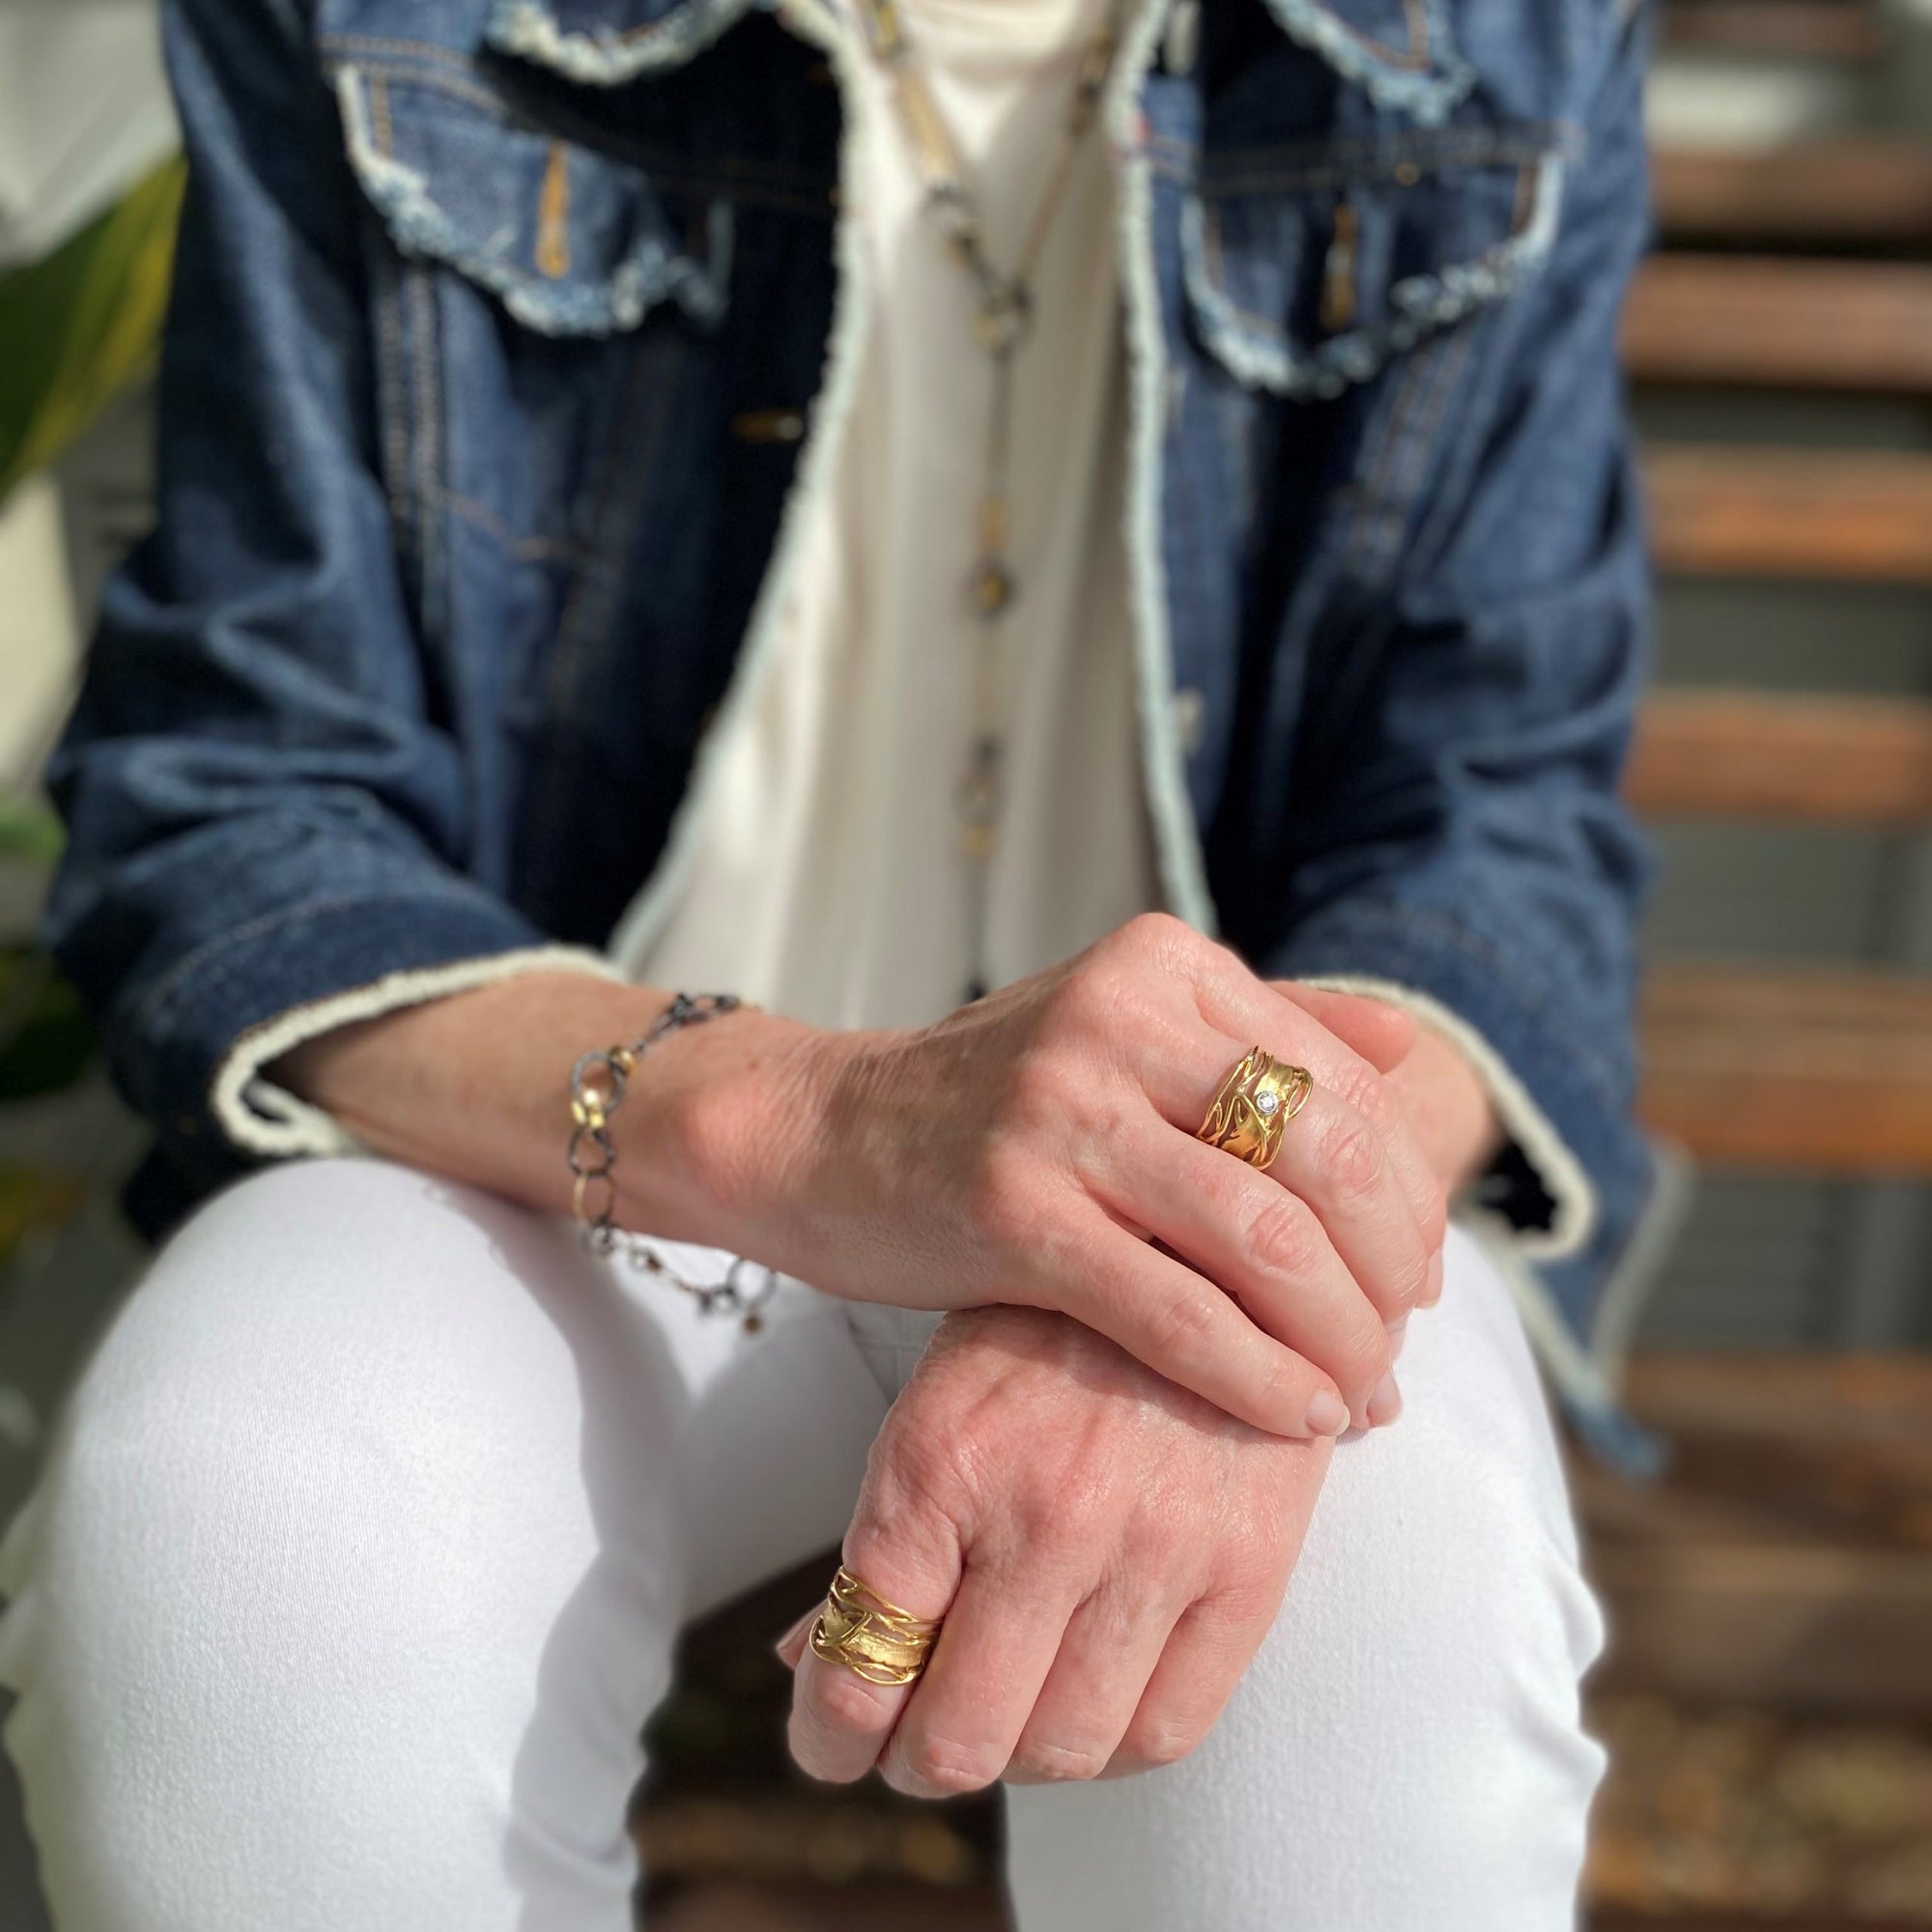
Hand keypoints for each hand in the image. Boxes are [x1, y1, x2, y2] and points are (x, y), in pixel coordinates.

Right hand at [707, 914, 1446, 1435]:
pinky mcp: (1013, 1209)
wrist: (820, 1134)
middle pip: (1326, 1155)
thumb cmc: (989, 1097)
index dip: (1407, 1189)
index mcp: (1164, 966)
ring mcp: (1061, 1109)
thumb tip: (1412, 1056)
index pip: (1340, 1082)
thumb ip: (1262, 1025)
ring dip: (1340, 1334)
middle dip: (1392, 1270)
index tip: (1420, 1273)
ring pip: (1265, 1237)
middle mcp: (1120, 1016)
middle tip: (1402, 1345)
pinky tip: (1297, 1417)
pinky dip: (1256, 1375)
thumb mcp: (1120, 1028)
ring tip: (1365, 1397)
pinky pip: (1174, 1310)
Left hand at [779, 1304, 1330, 1791]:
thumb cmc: (1046, 1335)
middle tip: (915, 1742)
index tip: (834, 1746)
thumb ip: (881, 1541)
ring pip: (1063, 1749)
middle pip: (960, 1739)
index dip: (829, 1739)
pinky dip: (1115, 1747)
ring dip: (1017, 1758)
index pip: (859, 1669)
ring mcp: (1153, 1543)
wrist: (1200, 1253)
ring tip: (1007, 1716)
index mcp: (941, 1462)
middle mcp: (1044, 1511)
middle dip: (917, 1761)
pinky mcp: (1246, 1565)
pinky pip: (1168, 1729)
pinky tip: (1091, 1703)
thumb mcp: (936, 1404)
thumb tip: (806, 1662)